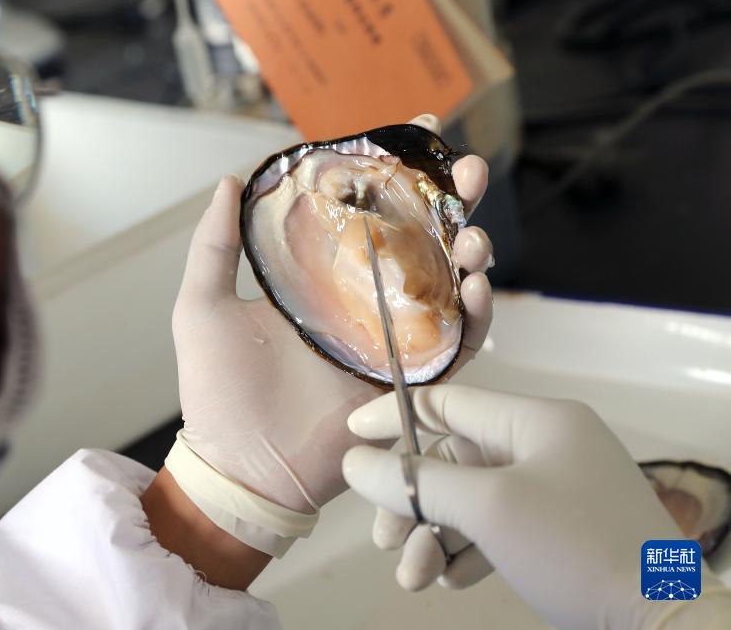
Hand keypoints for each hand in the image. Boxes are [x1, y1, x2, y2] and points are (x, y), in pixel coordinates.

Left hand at [173, 114, 493, 512]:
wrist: (237, 465)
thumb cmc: (215, 390)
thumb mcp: (202, 306)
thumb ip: (215, 246)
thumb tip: (228, 181)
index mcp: (318, 277)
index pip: (365, 211)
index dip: (396, 170)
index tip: (419, 127)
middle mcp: (360, 301)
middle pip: (421, 240)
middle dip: (454, 203)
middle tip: (471, 172)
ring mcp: (387, 340)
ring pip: (448, 286)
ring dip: (471, 254)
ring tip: (474, 237)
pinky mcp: (406, 381)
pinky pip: (455, 345)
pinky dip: (476, 318)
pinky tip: (478, 289)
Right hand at [342, 384, 692, 629]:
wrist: (661, 624)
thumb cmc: (572, 547)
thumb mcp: (488, 508)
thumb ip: (415, 482)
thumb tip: (353, 462)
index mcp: (537, 421)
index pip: (449, 403)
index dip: (395, 419)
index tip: (349, 439)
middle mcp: (546, 447)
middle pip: (453, 463)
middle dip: (413, 505)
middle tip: (383, 542)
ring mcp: (555, 492)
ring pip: (470, 502)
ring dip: (434, 537)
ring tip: (415, 578)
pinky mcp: (560, 532)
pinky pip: (496, 530)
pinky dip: (468, 551)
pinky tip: (453, 580)